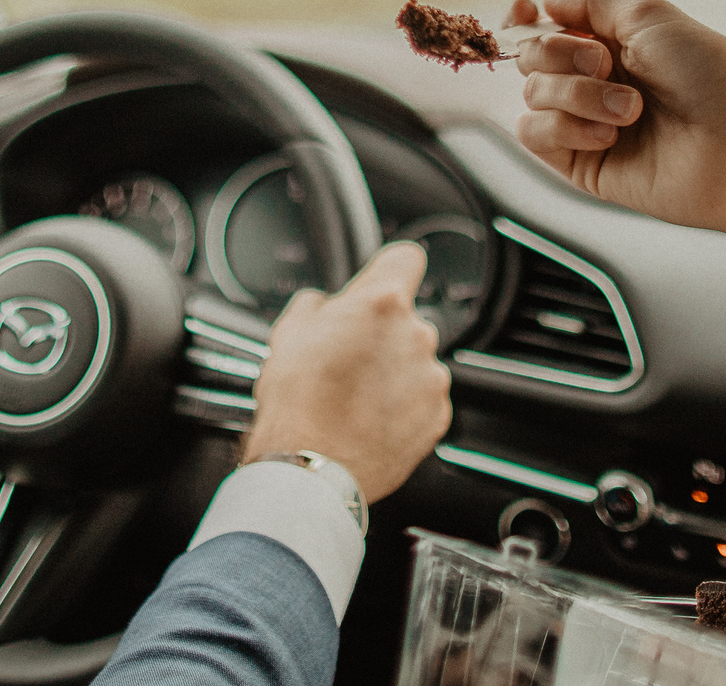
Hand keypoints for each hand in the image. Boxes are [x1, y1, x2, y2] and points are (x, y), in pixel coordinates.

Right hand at [241, 241, 451, 502]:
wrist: (310, 467)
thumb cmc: (298, 403)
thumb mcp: (289, 333)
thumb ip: (315, 305)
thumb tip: (321, 305)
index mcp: (382, 303)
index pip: (406, 258)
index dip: (387, 270)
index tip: (377, 284)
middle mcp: (416, 335)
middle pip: (404, 318)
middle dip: (380, 332)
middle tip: (346, 358)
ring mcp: (431, 378)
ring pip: (414, 360)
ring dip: (392, 370)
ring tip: (354, 396)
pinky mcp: (437, 416)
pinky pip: (422, 398)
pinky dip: (403, 405)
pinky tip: (369, 418)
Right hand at [508, 0, 725, 297]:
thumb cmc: (712, 79)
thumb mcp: (652, 16)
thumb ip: (593, 3)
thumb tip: (548, 1)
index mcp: (614, 44)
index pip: (548, 27)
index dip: (526, 18)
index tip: (526, 11)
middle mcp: (596, 82)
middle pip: (532, 57)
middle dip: (562, 54)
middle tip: (607, 65)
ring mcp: (587, 124)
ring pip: (532, 95)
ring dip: (576, 95)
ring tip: (629, 110)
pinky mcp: (582, 163)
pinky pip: (535, 134)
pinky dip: (566, 127)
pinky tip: (609, 135)